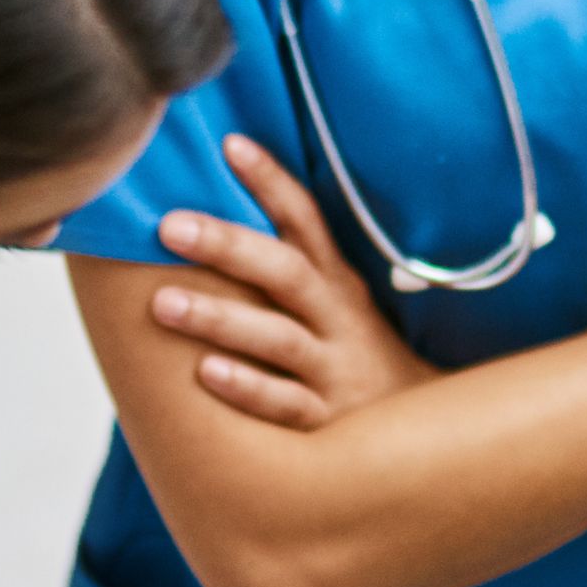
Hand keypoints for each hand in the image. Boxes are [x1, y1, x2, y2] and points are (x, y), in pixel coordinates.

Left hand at [149, 134, 425, 430]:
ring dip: (221, 319)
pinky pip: (286, 405)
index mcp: (337, 286)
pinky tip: (206, 374)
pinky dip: (248, 389)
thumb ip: (286, 271)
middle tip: (168, 225)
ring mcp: (334, 372)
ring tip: (162, 303)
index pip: (306, 222)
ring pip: (278, 339)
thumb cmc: (355, 364)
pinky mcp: (327, 425)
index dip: (272, 182)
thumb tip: (207, 227)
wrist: (424, 442)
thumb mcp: (337, 310)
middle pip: (285, 272)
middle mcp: (337, 321)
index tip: (231, 144)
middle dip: (228, 245)